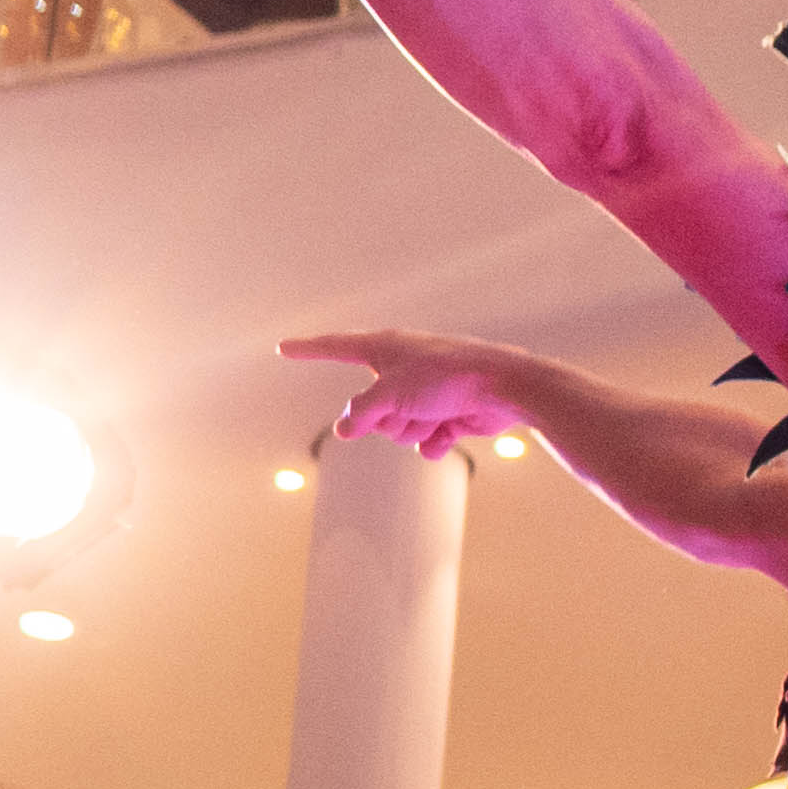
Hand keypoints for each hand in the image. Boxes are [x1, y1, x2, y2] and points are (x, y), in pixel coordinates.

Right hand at [281, 329, 538, 462]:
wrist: (505, 388)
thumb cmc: (447, 378)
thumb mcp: (390, 393)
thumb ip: (359, 413)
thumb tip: (344, 431)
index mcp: (385, 347)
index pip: (334, 347)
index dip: (307, 349)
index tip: (282, 348)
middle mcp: (402, 368)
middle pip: (368, 409)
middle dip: (386, 418)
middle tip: (413, 405)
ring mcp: (425, 393)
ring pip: (396, 429)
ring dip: (413, 429)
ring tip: (438, 414)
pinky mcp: (448, 414)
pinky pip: (423, 441)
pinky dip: (434, 441)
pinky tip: (450, 434)